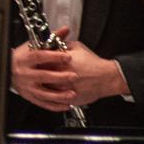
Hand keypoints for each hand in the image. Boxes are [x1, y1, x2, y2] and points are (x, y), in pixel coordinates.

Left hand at [11, 28, 126, 109]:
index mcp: (60, 63)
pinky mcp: (69, 99)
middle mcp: (60, 77)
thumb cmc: (94, 63)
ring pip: (46, 90)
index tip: (35, 61)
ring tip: (41, 82)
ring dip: (42, 86)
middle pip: (41, 76)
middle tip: (37, 71)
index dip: (37, 61)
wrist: (108, 78)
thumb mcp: (76, 47)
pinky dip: (52, 97)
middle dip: (37, 74)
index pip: (40, 62)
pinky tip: (51, 92)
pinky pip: (55, 100)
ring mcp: (64, 90)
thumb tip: (50, 42)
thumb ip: (61, 44)